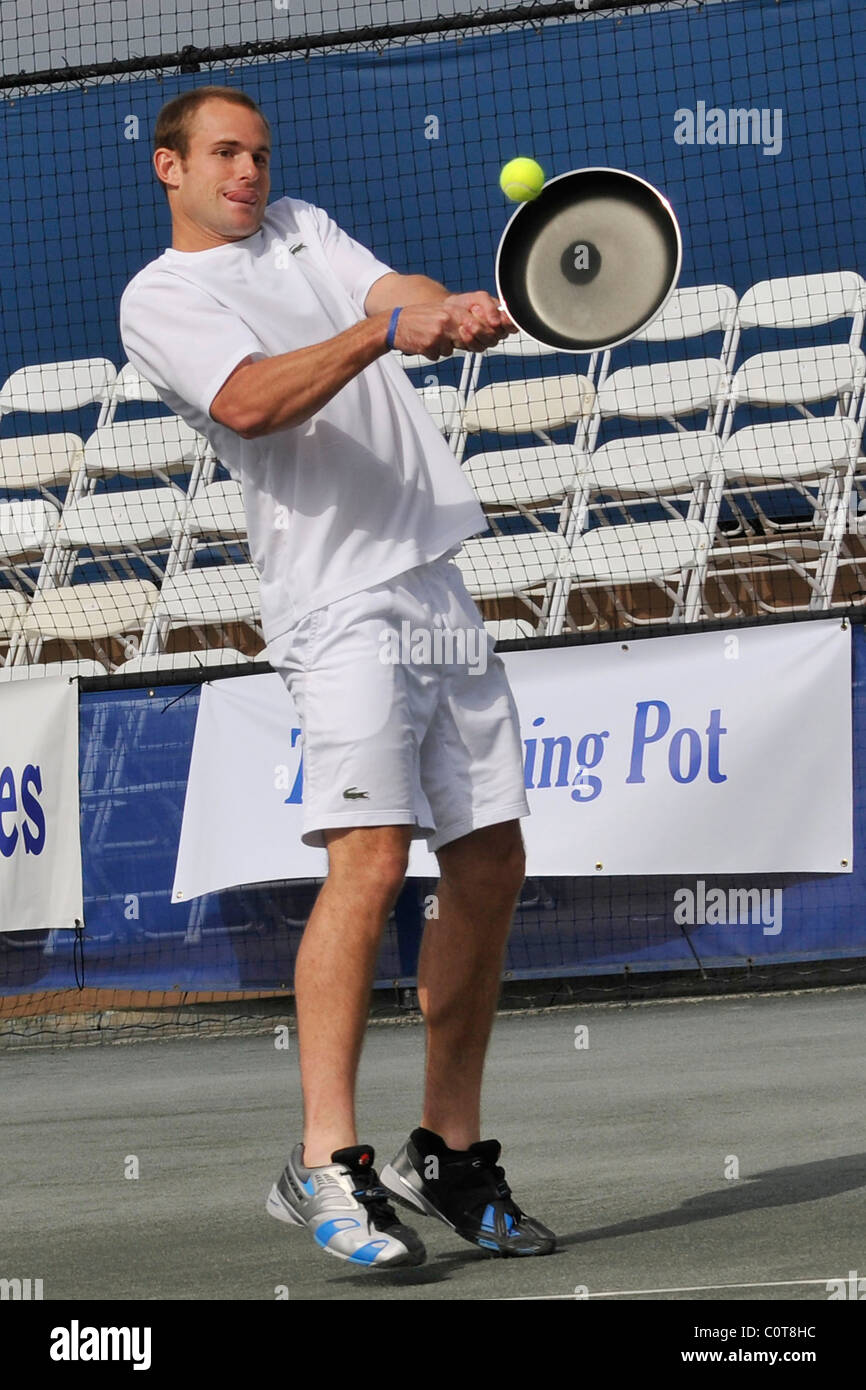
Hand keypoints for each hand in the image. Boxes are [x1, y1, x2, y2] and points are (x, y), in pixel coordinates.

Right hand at [389, 293, 518, 359]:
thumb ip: (459, 319)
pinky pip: (438, 356)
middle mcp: (447, 321)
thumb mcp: (442, 312)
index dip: (484, 333)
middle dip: (466, 343)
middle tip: (453, 340)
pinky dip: (432, 353)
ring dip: (444, 348)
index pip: (477, 324)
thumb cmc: (419, 319)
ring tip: (431, 338)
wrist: (395, 324)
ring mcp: (438, 334)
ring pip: (452, 350)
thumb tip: (479, 330)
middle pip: (468, 339)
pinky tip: (424, 344)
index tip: (488, 337)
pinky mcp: (429, 346)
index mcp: (452, 310)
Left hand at [442, 291, 519, 350]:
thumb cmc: (467, 303)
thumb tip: (496, 320)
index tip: (501, 317)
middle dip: (487, 322)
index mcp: (502, 319)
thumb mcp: (480, 298)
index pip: (513, 325)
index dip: (509, 323)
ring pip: (489, 341)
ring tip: (467, 320)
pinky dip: (469, 338)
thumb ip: (491, 306)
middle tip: (476, 310)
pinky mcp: (475, 347)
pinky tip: (463, 329)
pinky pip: (477, 347)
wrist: (449, 310)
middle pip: (500, 334)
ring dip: (478, 330)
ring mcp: (486, 340)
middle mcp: (497, 332)